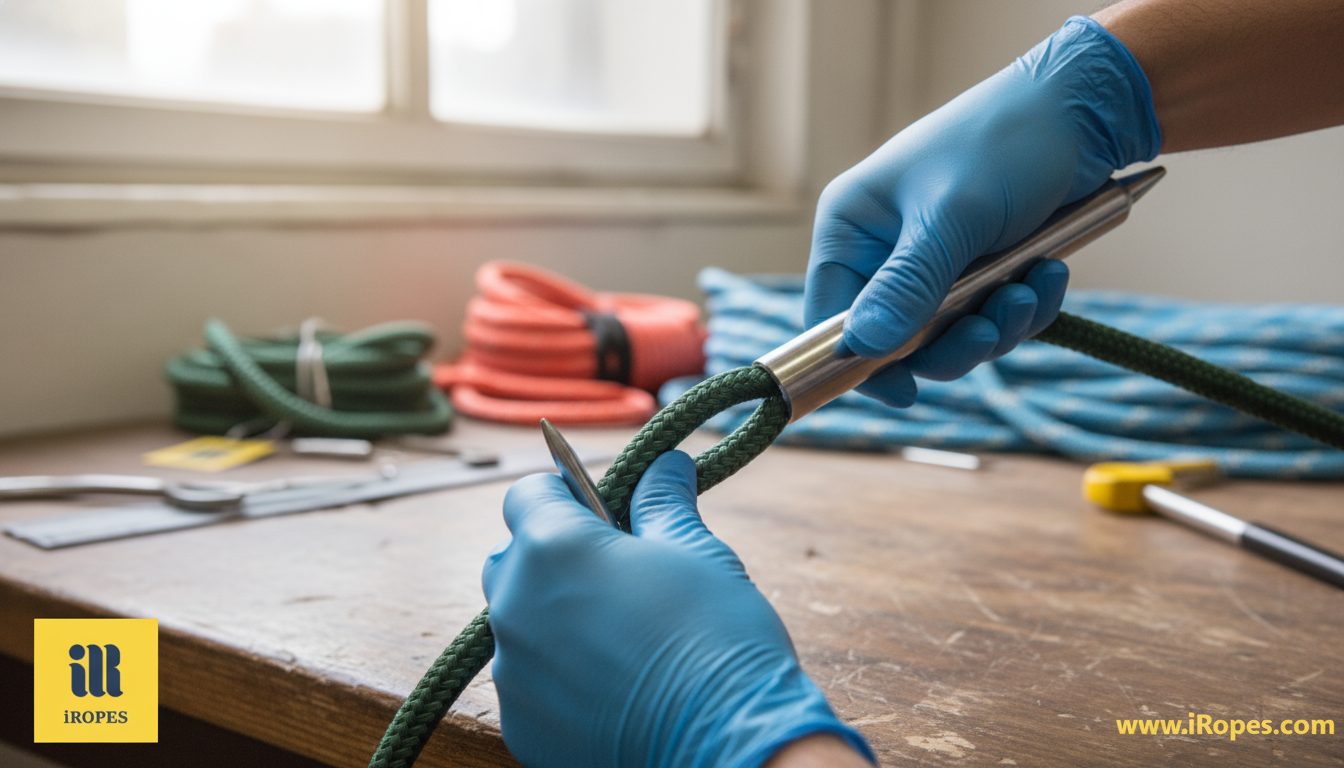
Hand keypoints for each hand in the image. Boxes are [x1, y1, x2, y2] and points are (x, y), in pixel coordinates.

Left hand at [483, 451, 873, 767]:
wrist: (728, 743)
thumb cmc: (717, 636)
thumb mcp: (696, 551)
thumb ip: (664, 501)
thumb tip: (666, 463)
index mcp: (553, 547)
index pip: (526, 494)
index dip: (563, 496)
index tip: (601, 512)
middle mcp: (514, 604)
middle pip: (513, 559)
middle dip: (554, 558)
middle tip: (617, 576)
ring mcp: (512, 671)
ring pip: (518, 623)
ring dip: (553, 619)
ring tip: (620, 639)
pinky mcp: (521, 724)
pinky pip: (527, 682)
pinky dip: (557, 677)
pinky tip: (613, 687)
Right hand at [805, 16, 1159, 406]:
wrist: (1085, 112)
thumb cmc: (1002, 144)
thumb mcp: (951, 218)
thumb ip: (906, 286)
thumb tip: (862, 346)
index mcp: (852, 229)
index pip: (831, 319)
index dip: (860, 361)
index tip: (905, 390)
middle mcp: (883, 251)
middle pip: (896, 340)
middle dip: (952, 343)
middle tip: (991, 329)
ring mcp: (934, 263)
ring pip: (949, 337)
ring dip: (998, 325)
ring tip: (1034, 285)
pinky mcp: (980, 269)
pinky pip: (990, 319)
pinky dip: (1024, 308)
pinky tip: (1049, 273)